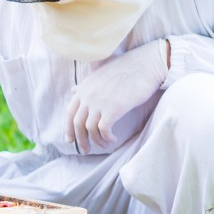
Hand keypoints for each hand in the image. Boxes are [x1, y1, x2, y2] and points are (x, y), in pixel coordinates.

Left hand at [67, 39, 167, 153]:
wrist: (145, 64)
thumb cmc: (126, 69)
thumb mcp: (100, 74)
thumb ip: (87, 85)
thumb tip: (74, 90)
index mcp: (84, 87)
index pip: (70, 112)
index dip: (68, 128)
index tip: (71, 139)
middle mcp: (88, 95)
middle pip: (77, 123)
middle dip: (81, 139)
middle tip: (87, 150)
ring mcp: (100, 101)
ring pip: (90, 129)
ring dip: (97, 140)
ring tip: (105, 143)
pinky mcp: (114, 108)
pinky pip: (103, 129)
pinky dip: (106, 137)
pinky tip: (113, 138)